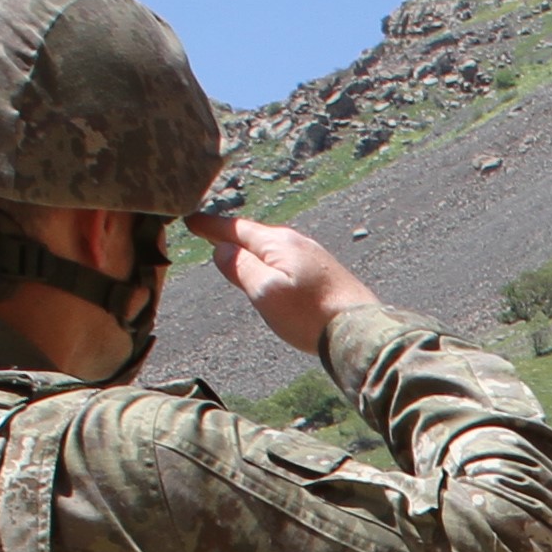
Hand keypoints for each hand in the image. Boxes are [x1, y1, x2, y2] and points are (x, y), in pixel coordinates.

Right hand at [184, 211, 376, 358]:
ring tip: (234, 249)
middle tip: (208, 232)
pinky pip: (287, 259)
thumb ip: (241, 267)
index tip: (190, 221)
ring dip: (251, 247)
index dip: (211, 227)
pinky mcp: (324, 274)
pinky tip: (270, 269)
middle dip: (231, 234)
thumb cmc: (310, 314)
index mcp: (279, 243)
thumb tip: (223, 250)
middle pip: (255, 235)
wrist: (360, 329)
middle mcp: (297, 243)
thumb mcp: (265, 291)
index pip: (236, 229)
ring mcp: (313, 257)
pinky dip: (269, 259)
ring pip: (272, 247)